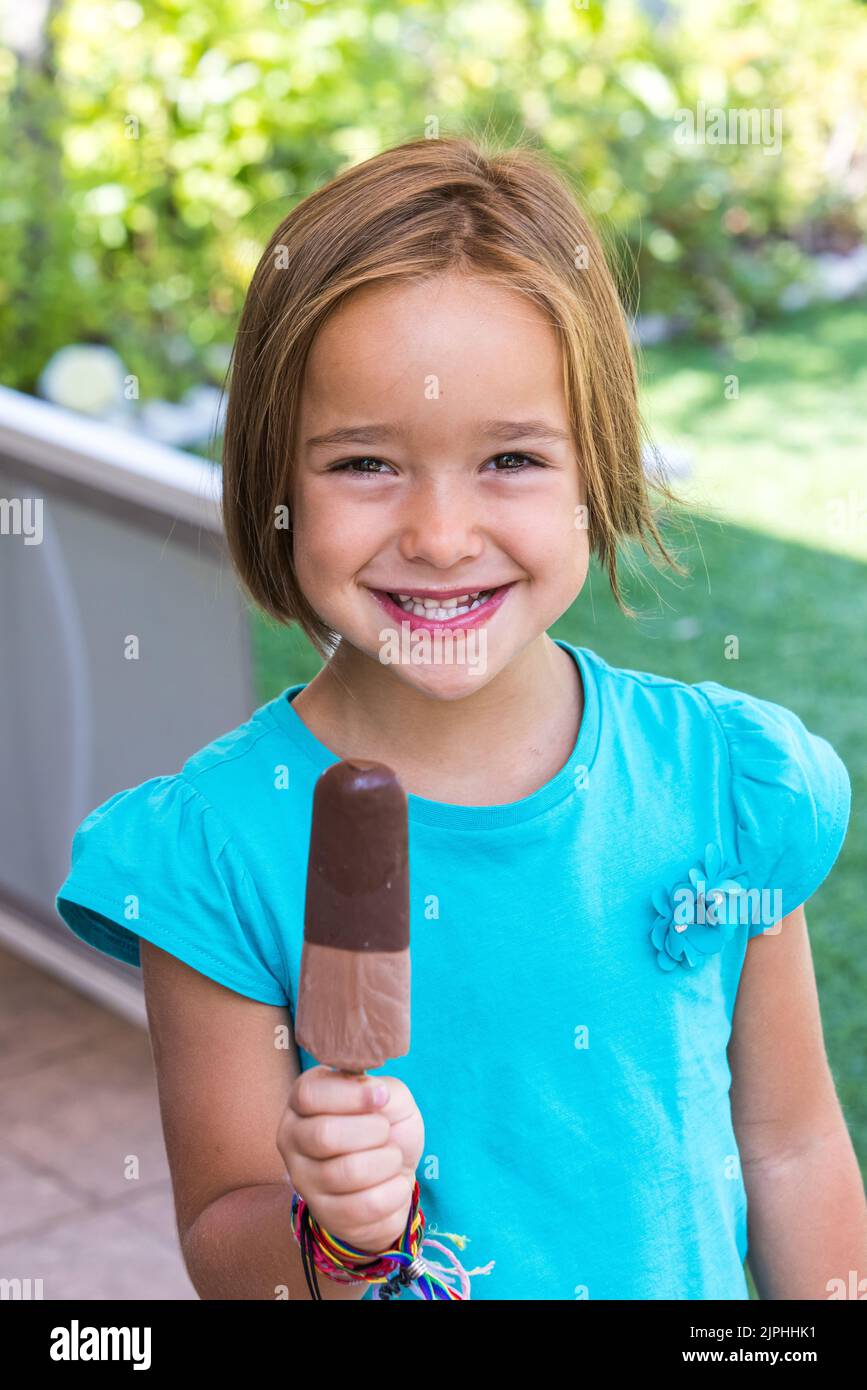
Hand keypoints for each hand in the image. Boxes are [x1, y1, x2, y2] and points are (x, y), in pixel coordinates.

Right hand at [277, 1065, 424, 1253]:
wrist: (395, 1174)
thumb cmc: (387, 1126)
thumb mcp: (391, 1095)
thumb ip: (382, 1088)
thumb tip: (374, 1093)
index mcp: (302, 1100)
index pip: (308, 1094)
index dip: (351, 1095)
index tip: (382, 1097)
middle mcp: (292, 1137)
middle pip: (324, 1135)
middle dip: (373, 1131)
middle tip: (386, 1131)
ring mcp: (302, 1179)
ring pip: (348, 1172)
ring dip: (387, 1162)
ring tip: (392, 1158)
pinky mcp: (324, 1213)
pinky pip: (364, 1205)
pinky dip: (393, 1191)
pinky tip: (393, 1183)